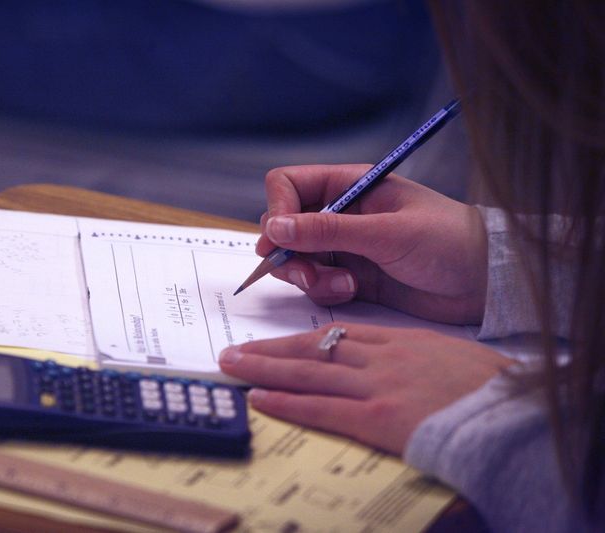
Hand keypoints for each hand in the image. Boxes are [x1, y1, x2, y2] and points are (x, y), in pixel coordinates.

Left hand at [219, 324, 512, 454]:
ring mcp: (378, 384)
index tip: (276, 340)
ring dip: (265, 368)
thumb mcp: (452, 358)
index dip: (302, 338)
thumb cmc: (491, 390)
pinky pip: (322, 406)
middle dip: (270, 348)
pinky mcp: (378, 416)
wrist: (513, 416)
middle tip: (234, 349)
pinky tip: (260, 397)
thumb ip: (417, 357)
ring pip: (309, 370)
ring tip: (233, 366)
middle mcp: (382, 357)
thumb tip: (398, 366)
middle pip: (314, 347)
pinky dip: (287, 401)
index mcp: (401, 341)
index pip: (338, 334)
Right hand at [257, 165, 487, 323]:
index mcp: (349, 186)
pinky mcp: (348, 277)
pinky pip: (315, 283)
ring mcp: (343, 246)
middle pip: (284, 225)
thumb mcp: (387, 232)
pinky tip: (354, 291)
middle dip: (289, 251)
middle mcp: (340, 213)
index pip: (288, 184)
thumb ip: (329, 230)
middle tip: (308, 273)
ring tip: (342, 285)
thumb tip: (274, 228)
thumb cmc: (448, 242)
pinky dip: (324, 291)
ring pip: (294, 258)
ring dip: (307, 275)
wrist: (486, 283)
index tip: (280, 240)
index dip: (277, 210)